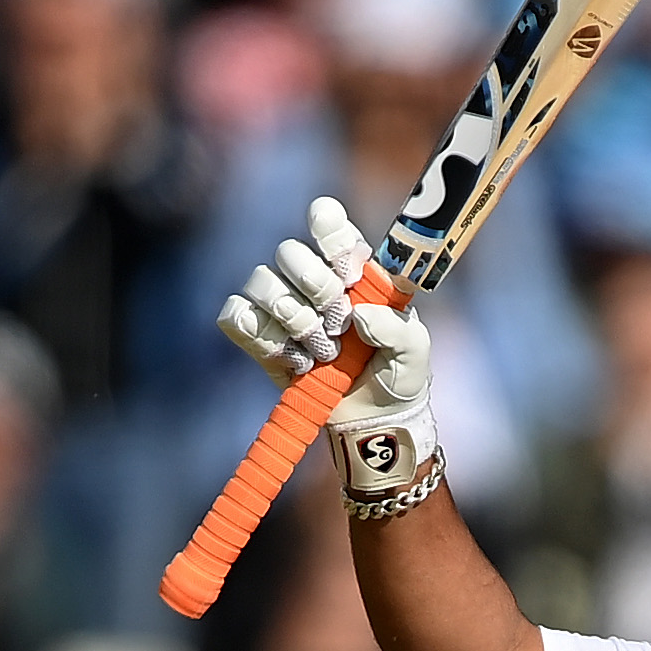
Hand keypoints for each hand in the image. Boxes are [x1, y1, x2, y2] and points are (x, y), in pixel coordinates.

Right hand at [215, 199, 441, 503]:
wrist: (373, 423)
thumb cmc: (397, 376)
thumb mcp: (414, 351)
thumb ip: (398, 328)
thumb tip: (359, 314)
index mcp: (354, 270)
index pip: (331, 227)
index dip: (327, 228)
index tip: (338, 247)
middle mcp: (313, 280)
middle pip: (289, 251)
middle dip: (315, 286)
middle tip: (340, 323)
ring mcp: (282, 307)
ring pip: (261, 283)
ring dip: (294, 319)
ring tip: (323, 352)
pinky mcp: (259, 338)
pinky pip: (236, 316)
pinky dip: (263, 339)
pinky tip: (295, 362)